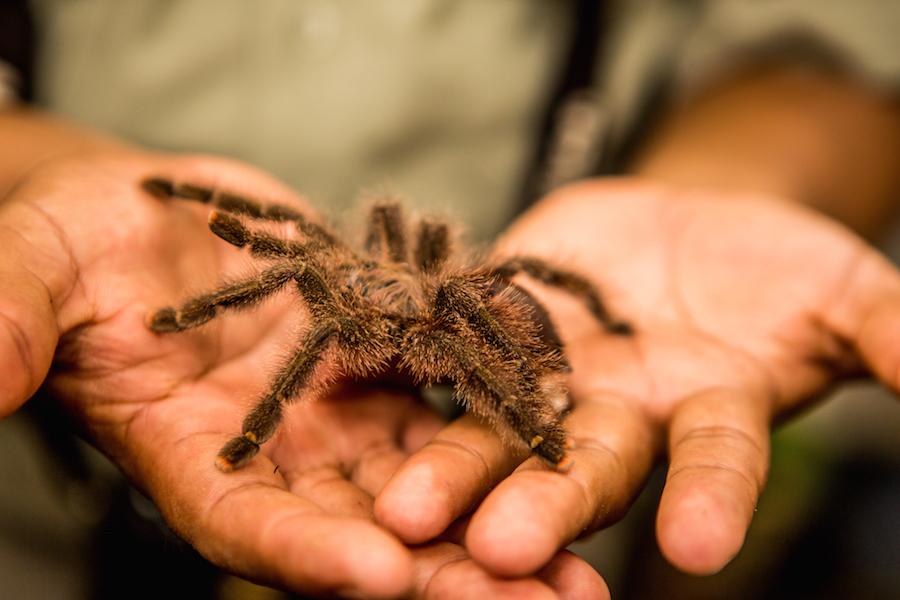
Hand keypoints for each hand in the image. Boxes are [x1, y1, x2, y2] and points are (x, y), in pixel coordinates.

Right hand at [0, 149, 610, 598]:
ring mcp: (332, 411)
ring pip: (423, 486)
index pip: (245, 523)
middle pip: (359, 533)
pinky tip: (564, 455)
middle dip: (441, 578)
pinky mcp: (378, 361)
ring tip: (580, 574)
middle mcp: (273, 450)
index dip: (304, 555)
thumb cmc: (75, 237)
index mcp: (187, 450)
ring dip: (497, 527)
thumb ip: (13, 318)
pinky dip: (501, 436)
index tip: (377, 576)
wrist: (149, 211)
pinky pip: (445, 405)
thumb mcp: (34, 266)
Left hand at [376, 177, 899, 578]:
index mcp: (705, 413)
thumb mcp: (836, 291)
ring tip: (407, 509)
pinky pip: (453, 347)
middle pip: (582, 466)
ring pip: (499, 429)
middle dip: (545, 506)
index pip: (714, 463)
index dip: (713, 500)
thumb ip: (877, 329)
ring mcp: (551, 374)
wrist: (686, 223)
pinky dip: (412, 370)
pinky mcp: (498, 322)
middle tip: (499, 549)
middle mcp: (620, 413)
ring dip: (456, 469)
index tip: (697, 549)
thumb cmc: (772, 268)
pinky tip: (361, 388)